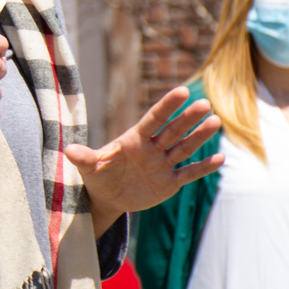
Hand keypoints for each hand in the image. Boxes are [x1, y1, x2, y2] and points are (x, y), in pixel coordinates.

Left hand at [64, 86, 224, 232]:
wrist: (107, 198)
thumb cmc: (98, 176)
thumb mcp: (89, 168)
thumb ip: (83, 157)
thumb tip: (67, 150)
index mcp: (134, 139)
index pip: (153, 119)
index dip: (167, 105)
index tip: (182, 90)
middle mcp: (152, 148)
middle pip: (173, 130)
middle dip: (188, 118)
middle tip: (205, 104)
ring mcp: (162, 164)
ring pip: (184, 147)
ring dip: (200, 137)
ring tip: (216, 121)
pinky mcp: (169, 182)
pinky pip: (188, 173)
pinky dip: (203, 167)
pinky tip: (220, 158)